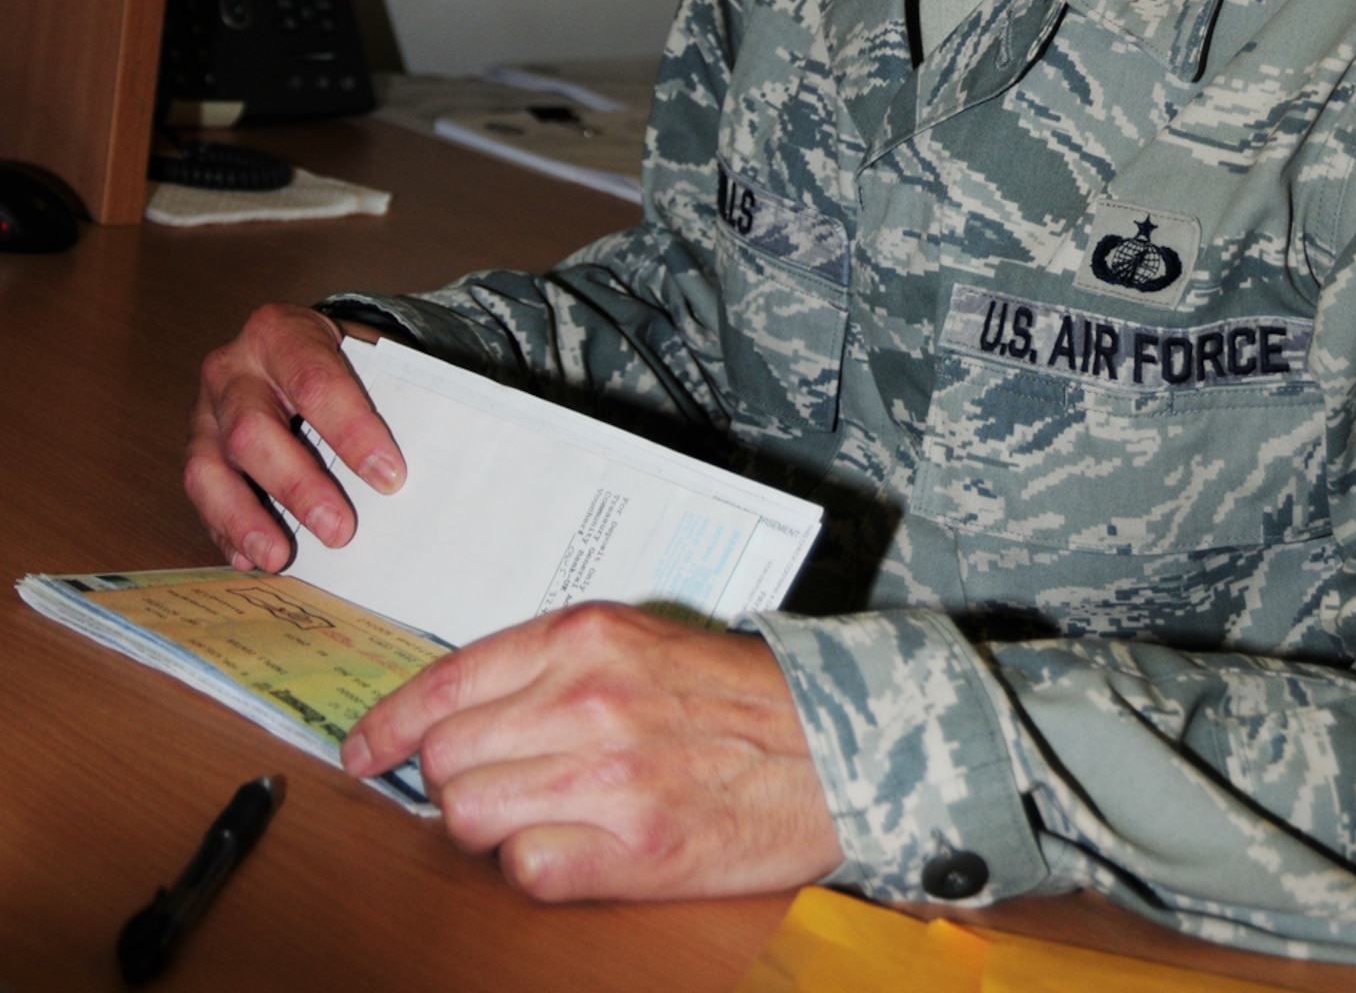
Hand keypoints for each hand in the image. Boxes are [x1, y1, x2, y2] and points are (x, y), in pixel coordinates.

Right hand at [184, 304, 404, 571]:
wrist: (287, 345)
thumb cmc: (332, 357)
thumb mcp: (356, 354)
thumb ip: (380, 395)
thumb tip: (401, 469)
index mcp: (279, 333)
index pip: (316, 382)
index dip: (352, 431)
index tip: (389, 477)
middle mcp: (231, 369)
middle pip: (252, 430)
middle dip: (298, 486)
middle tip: (340, 530)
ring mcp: (204, 413)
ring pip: (208, 469)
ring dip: (244, 519)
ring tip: (278, 558)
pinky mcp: (195, 450)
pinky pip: (201, 496)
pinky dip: (224, 530)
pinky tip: (249, 558)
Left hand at [342, 601, 843, 899]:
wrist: (836, 743)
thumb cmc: (738, 696)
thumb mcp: (639, 641)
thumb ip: (552, 664)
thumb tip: (463, 705)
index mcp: (585, 638)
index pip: (446, 681)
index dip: (389, 723)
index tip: (364, 748)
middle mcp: (588, 699)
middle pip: (445, 755)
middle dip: (448, 778)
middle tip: (482, 785)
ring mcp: (608, 776)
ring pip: (470, 815)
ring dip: (487, 824)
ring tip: (535, 815)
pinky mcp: (634, 848)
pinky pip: (525, 871)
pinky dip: (532, 866)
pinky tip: (569, 846)